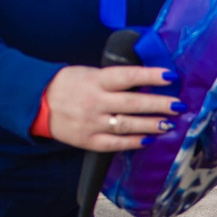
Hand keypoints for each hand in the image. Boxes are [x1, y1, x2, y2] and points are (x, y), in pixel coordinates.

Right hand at [44, 63, 179, 151]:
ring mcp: (92, 123)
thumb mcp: (89, 73)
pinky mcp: (88, 140)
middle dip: (159, 104)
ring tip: (169, 123)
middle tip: (178, 105)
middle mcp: (95, 101)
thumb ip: (114, 79)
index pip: (128, 76)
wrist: (37, 104)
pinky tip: (149, 140)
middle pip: (133, 103)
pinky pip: (115, 143)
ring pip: (127, 125)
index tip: (170, 76)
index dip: (150, 76)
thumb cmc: (68, 85)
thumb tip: (146, 81)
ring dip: (151, 125)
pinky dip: (134, 142)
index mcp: (96, 80)